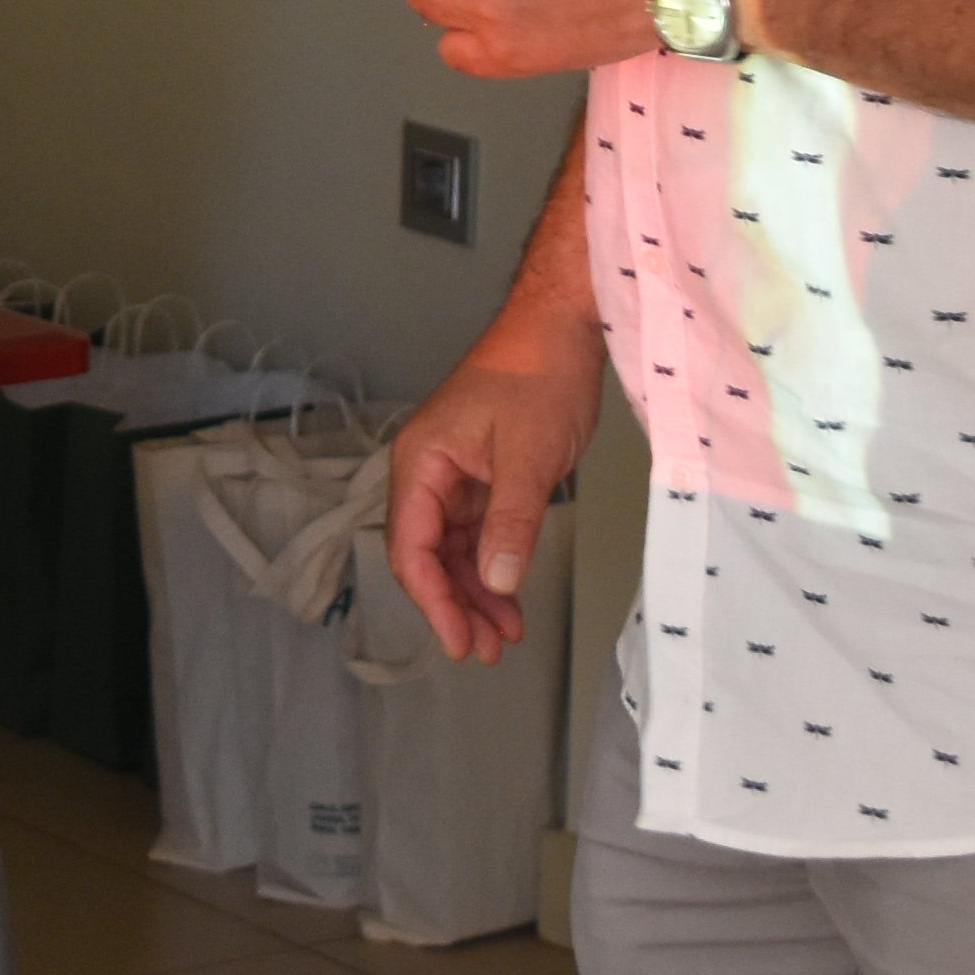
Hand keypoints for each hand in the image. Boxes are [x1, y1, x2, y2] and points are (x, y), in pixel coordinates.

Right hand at [382, 326, 599, 667]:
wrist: (563, 324)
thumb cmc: (539, 372)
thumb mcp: (528, 456)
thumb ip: (510, 523)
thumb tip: (497, 581)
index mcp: (422, 462)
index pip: (411, 548)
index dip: (434, 601)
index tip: (461, 641)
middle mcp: (429, 471)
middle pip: (429, 556)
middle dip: (456, 606)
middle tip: (488, 650)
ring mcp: (455, 473)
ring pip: (456, 550)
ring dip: (478, 592)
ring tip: (505, 635)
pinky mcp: (483, 473)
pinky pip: (479, 531)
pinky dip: (495, 565)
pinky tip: (511, 596)